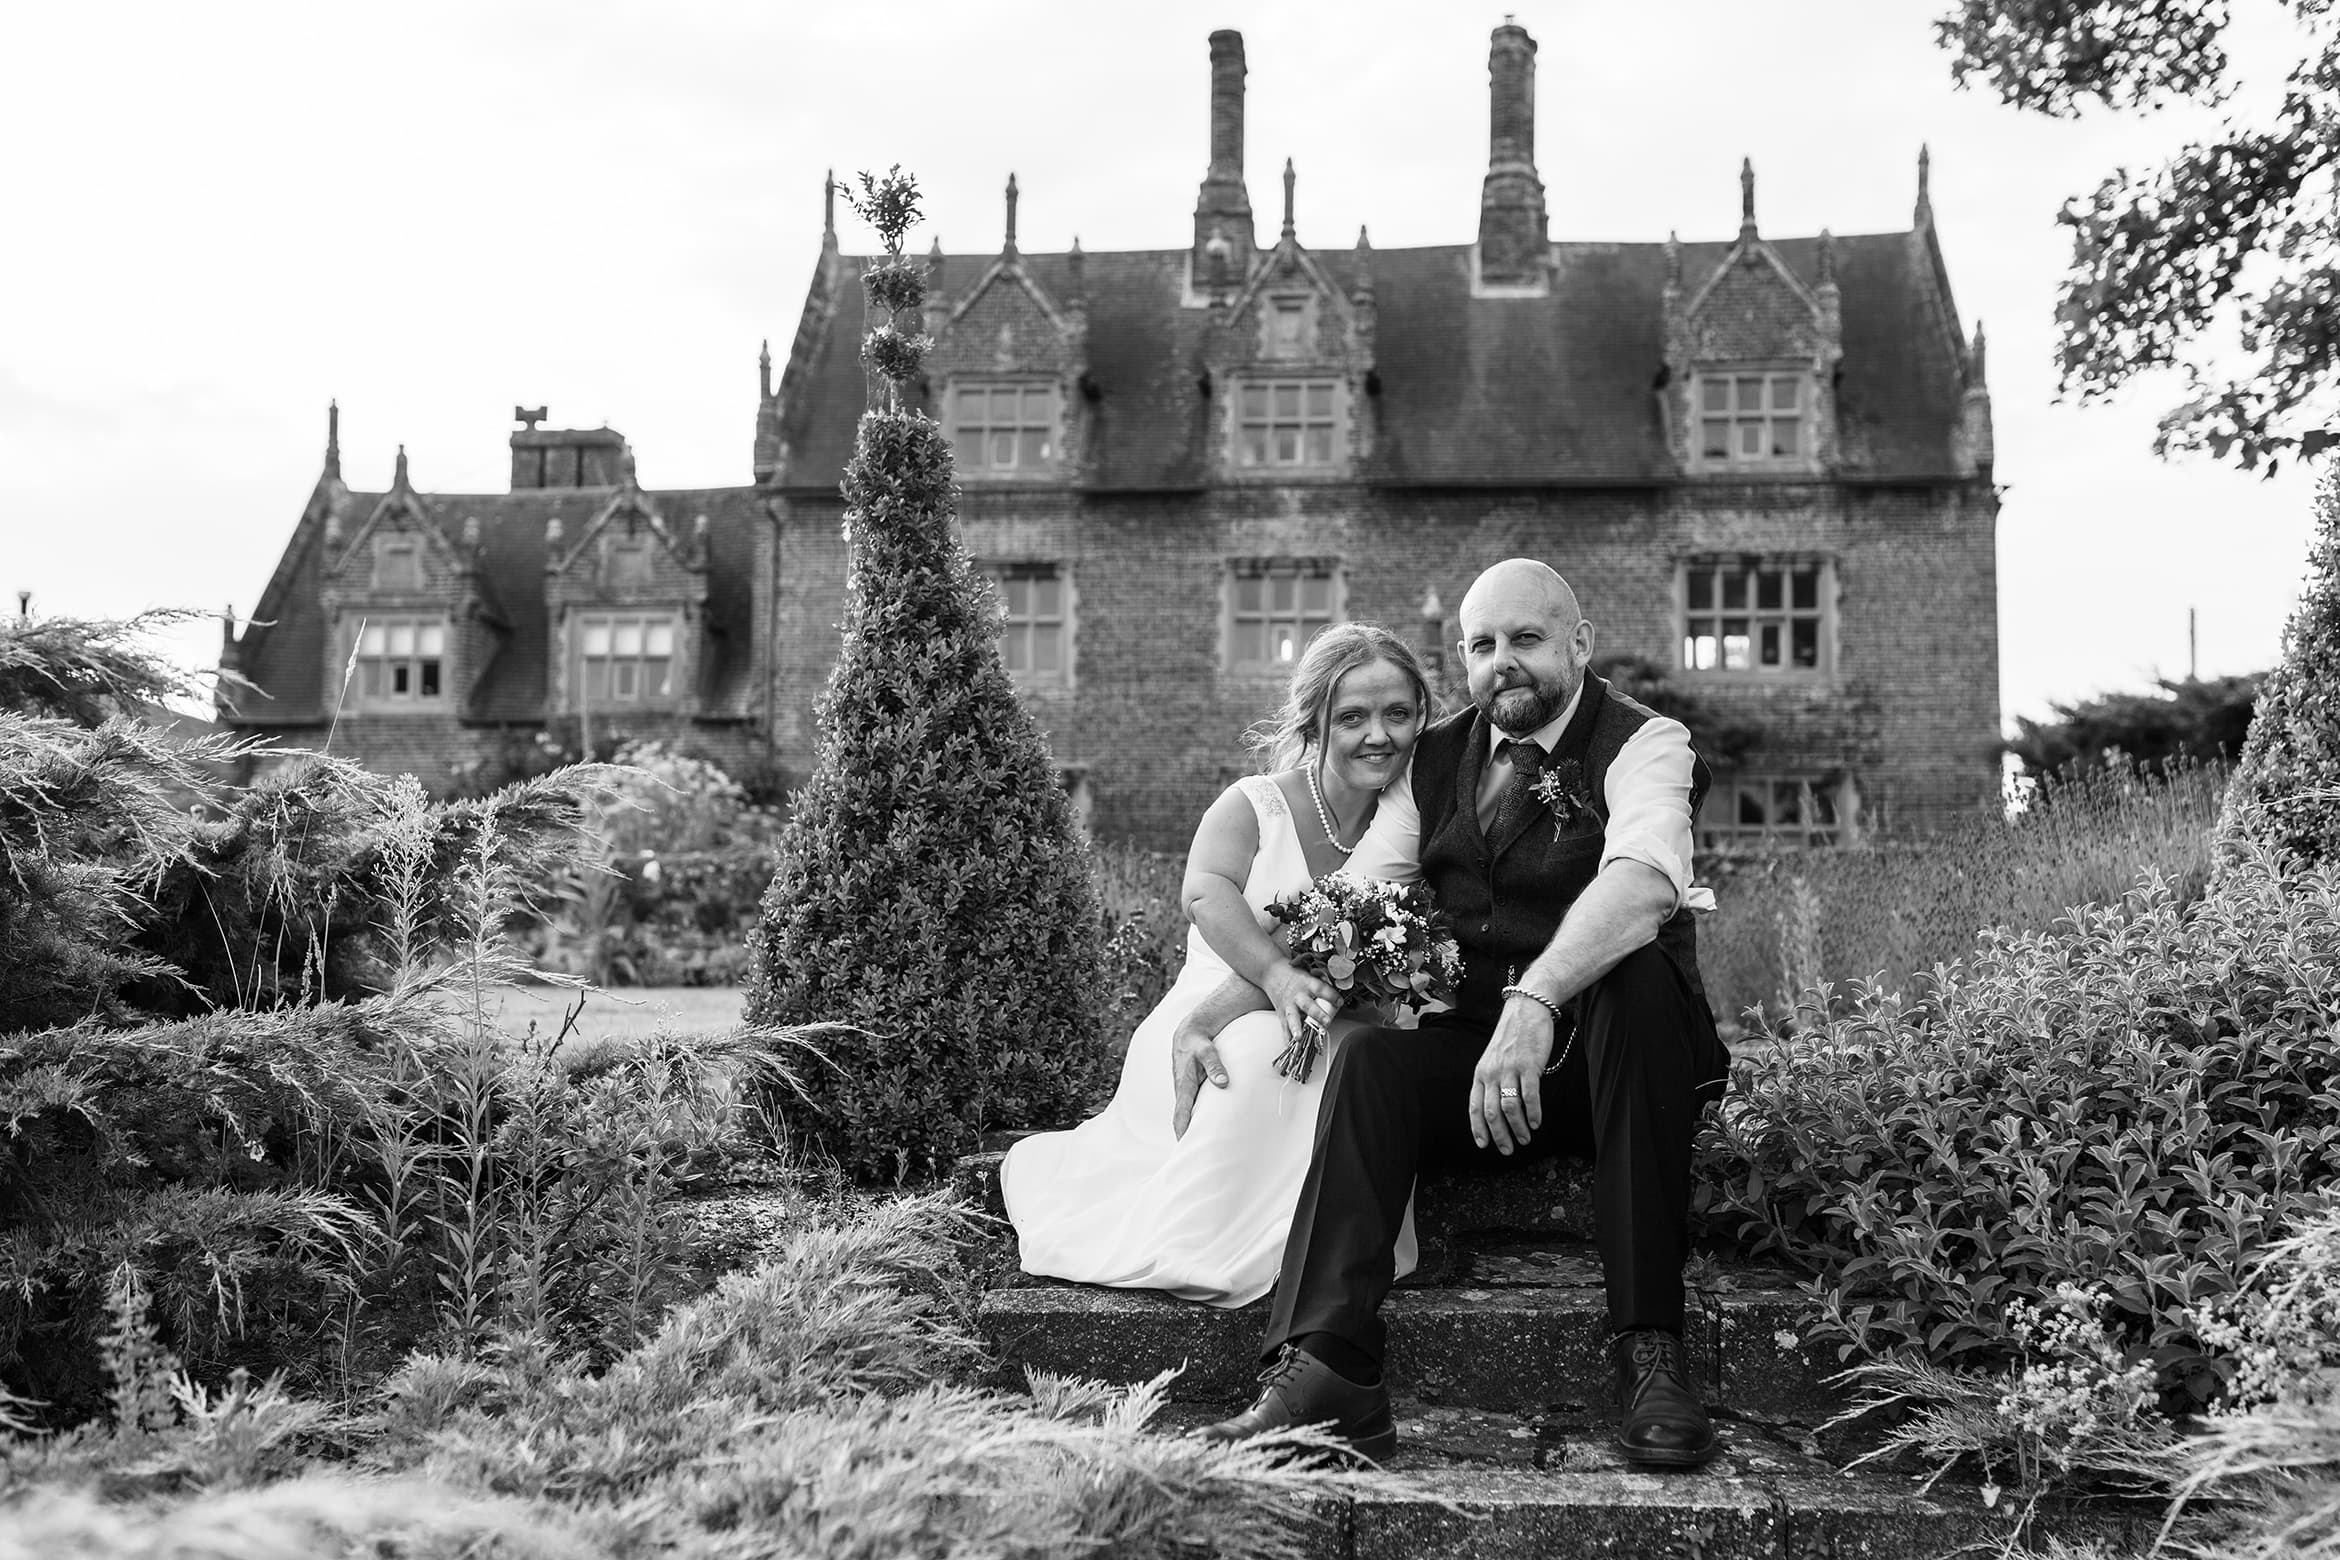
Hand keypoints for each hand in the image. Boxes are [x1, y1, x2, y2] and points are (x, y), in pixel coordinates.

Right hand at [1170, 1021, 1229, 1139]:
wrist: (1189, 1034)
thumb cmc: (1198, 1043)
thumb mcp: (1207, 1050)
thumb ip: (1215, 1066)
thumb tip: (1222, 1083)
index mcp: (1184, 1085)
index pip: (1181, 1114)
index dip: (1182, 1131)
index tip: (1185, 1147)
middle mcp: (1182, 1091)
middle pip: (1181, 1120)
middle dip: (1184, 1138)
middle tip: (1192, 1158)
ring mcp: (1186, 1092)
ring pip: (1186, 1116)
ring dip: (1189, 1131)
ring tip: (1199, 1150)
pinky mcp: (1190, 1091)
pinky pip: (1191, 1109)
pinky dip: (1194, 1121)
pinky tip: (1204, 1130)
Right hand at [1261, 961, 1339, 1044]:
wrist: (1271, 972)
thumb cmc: (1293, 975)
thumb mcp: (1309, 975)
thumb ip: (1323, 985)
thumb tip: (1338, 994)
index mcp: (1307, 984)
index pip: (1321, 989)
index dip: (1331, 995)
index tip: (1339, 1002)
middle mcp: (1298, 996)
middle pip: (1307, 1005)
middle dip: (1317, 1015)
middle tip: (1326, 1022)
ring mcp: (1288, 1006)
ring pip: (1293, 1018)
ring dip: (1296, 1028)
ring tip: (1299, 1037)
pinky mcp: (1282, 1014)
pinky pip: (1285, 1028)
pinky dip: (1287, 1039)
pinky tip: (1290, 1047)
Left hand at [1470, 995, 1556, 1154]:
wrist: (1527, 1009)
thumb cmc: (1512, 1037)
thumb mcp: (1494, 1058)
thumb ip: (1493, 1080)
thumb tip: (1497, 1108)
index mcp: (1481, 1073)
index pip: (1474, 1106)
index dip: (1478, 1128)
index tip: (1483, 1145)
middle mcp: (1492, 1073)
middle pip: (1491, 1112)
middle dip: (1499, 1135)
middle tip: (1508, 1150)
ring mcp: (1510, 1069)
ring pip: (1510, 1108)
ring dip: (1518, 1128)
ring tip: (1525, 1139)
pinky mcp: (1528, 1066)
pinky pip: (1529, 1096)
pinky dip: (1533, 1113)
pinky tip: (1536, 1122)